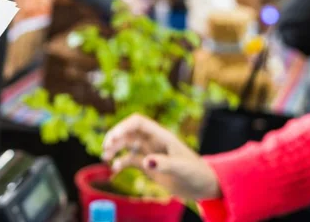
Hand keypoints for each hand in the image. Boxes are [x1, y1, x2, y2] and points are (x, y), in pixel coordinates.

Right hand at [102, 114, 221, 200]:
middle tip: (106, 148)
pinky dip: (121, 163)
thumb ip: (164, 163)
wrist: (203, 187)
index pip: (138, 122)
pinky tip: (115, 170)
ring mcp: (150, 153)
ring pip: (127, 145)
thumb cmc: (196, 174)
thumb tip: (145, 161)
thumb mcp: (181, 168)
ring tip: (105, 157)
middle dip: (115, 137)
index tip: (113, 137)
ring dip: (115, 149)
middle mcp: (154, 142)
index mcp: (161, 136)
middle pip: (129, 132)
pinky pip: (130, 160)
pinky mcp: (149, 166)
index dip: (123, 126)